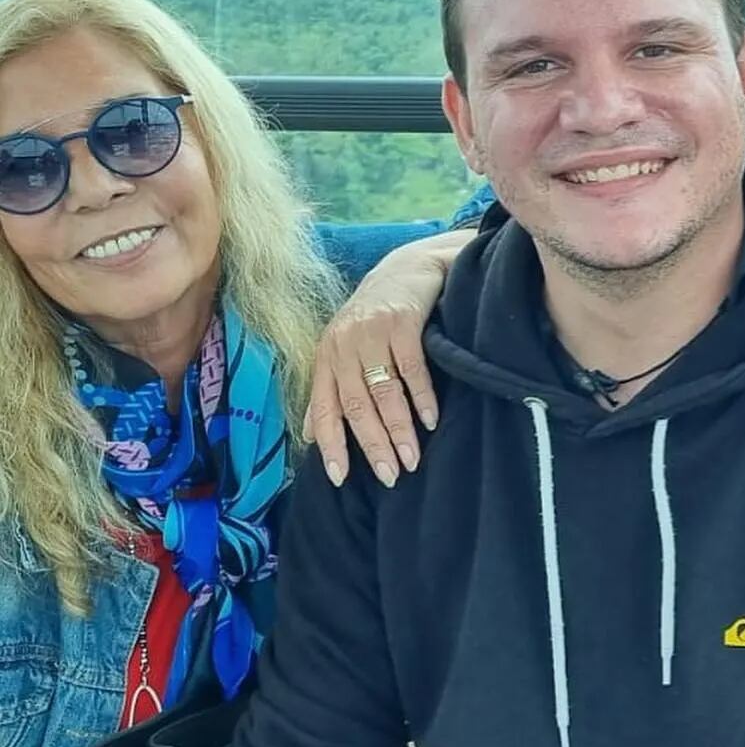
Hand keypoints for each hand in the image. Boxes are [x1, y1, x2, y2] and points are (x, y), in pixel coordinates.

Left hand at [304, 243, 450, 488]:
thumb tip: (311, 436)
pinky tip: (431, 421)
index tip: (340, 478)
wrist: (406, 268)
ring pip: (384, 392)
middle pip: (357, 406)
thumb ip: (329, 389)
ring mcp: (373, 333)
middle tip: (390, 476)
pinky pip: (412, 369)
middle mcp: (344, 345)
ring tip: (412, 458)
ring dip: (400, 429)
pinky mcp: (403, 322)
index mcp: (327, 357)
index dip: (331, 444)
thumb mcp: (343, 348)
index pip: (324, 408)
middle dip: (372, 445)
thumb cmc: (374, 316)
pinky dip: (422, 397)